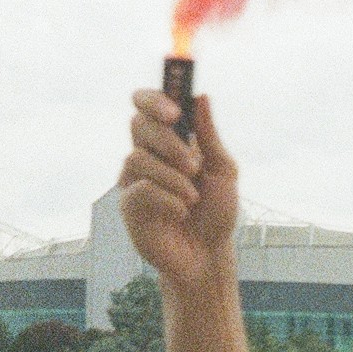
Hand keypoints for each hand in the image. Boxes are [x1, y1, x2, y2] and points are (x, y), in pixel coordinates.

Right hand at [120, 88, 238, 289]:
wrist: (209, 254)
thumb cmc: (216, 212)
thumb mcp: (223, 171)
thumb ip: (209, 136)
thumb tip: (201, 96)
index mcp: (170, 138)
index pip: (147, 104)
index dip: (154, 100)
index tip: (175, 112)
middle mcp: (148, 153)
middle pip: (139, 124)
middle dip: (168, 142)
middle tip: (193, 165)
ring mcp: (135, 178)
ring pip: (138, 157)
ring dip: (172, 177)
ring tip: (192, 199)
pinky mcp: (129, 204)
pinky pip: (139, 189)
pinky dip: (166, 199)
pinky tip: (181, 211)